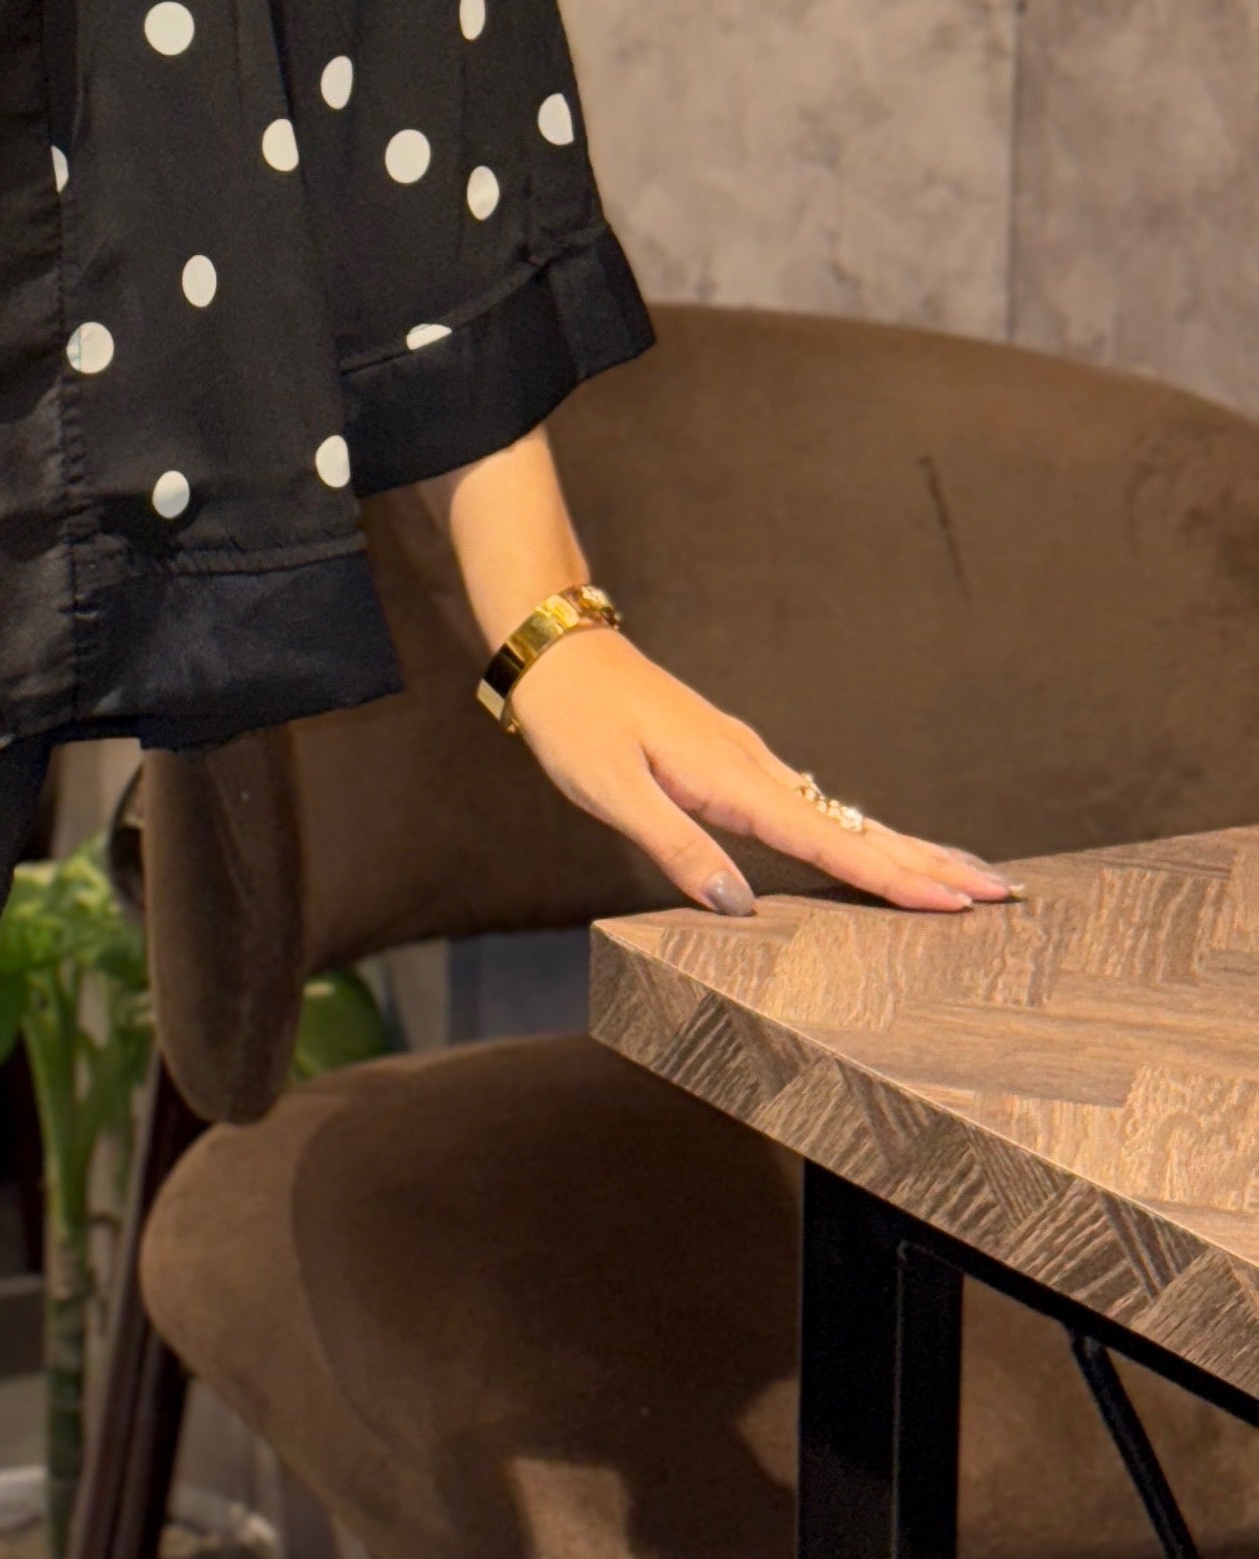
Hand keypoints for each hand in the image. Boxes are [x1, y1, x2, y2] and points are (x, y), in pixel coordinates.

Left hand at [504, 625, 1019, 918]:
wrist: (555, 650)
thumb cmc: (574, 721)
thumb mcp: (610, 789)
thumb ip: (673, 845)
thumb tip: (739, 908)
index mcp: (730, 779)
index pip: (828, 841)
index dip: (893, 877)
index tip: (958, 901)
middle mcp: (752, 768)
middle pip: (856, 825)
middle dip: (928, 861)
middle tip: (1003, 894)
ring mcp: (745, 760)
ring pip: (839, 814)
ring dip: (901, 847)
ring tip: (960, 878)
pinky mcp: (730, 760)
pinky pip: (810, 805)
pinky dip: (854, 830)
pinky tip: (868, 846)